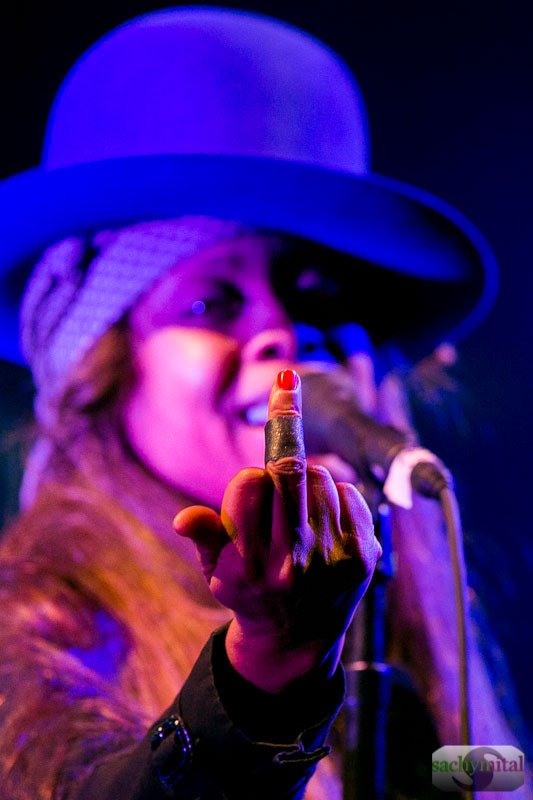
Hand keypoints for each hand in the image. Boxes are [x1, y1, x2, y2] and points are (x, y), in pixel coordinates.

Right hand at [173, 369, 380, 691]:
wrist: (296, 641)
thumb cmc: (247, 593)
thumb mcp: (214, 571)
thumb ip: (204, 537)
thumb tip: (184, 518)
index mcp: (249, 565)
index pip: (250, 483)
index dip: (250, 476)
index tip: (261, 454)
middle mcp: (294, 563)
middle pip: (290, 471)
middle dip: (280, 469)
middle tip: (276, 486)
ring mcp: (334, 560)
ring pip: (320, 477)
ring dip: (306, 483)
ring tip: (297, 516)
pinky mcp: (364, 556)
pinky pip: (349, 492)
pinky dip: (334, 495)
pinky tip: (323, 522)